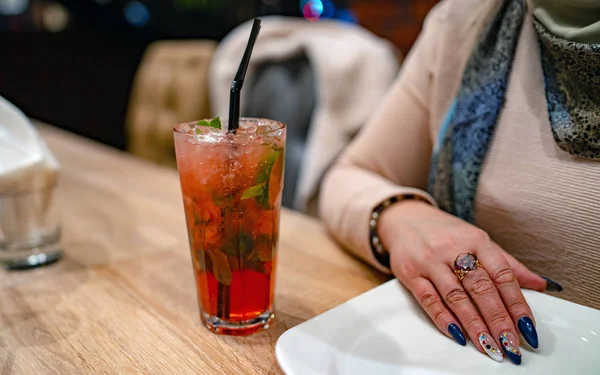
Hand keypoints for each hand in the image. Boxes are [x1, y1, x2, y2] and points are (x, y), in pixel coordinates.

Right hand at [378, 200, 546, 363]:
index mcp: (477, 240)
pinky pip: (428, 299)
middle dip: (498, 319)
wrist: (404, 218)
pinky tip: (457, 334)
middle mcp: (454, 248)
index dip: (517, 304)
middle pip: (481, 287)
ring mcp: (430, 261)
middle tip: (510, 345)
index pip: (502, 275)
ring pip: (456, 296)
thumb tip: (542, 284)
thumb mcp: (478, 240)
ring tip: (489, 346)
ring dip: (474, 325)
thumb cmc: (445, 233)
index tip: (528, 329)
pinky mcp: (409, 272)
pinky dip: (444, 319)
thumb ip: (508, 264)